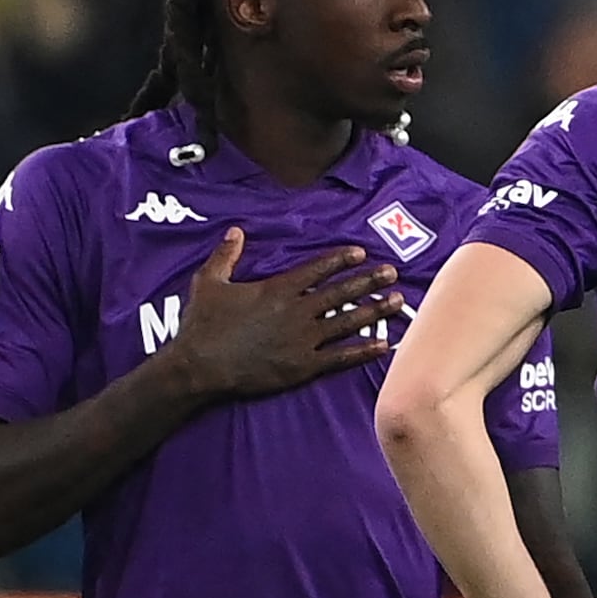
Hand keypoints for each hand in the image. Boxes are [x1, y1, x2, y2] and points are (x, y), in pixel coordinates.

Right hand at [159, 230, 399, 400]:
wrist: (199, 366)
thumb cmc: (202, 325)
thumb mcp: (208, 282)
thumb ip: (225, 255)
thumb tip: (235, 231)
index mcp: (277, 289)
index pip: (317, 269)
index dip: (340, 260)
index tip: (361, 253)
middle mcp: (296, 311)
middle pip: (341, 293)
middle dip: (369, 281)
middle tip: (393, 273)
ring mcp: (303, 340)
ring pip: (347, 322)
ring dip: (374, 310)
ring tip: (397, 301)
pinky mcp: (303, 366)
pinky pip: (340, 357)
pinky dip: (363, 351)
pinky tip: (384, 345)